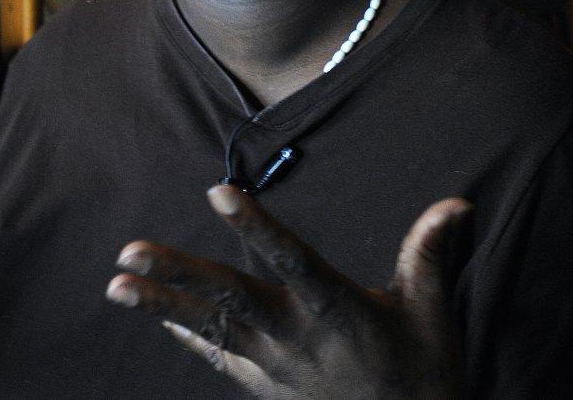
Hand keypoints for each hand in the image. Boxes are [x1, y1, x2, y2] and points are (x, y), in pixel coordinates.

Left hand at [106, 185, 472, 398]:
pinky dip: (184, 332)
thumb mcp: (434, 315)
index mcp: (336, 311)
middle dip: (176, 274)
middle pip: (228, 298)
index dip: (256, 227)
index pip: (290, 259)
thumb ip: (430, 254)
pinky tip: (154, 311)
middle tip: (128, 251)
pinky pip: (216, 355)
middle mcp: (295, 337)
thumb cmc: (424, 375)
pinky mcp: (264, 385)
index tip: (219, 192)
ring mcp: (274, 365)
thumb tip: (457, 201)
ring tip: (115, 283)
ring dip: (160, 304)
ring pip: (208, 328)